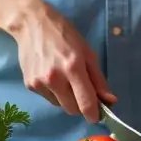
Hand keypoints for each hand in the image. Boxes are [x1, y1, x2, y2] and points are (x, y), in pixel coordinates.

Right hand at [10, 0, 115, 120]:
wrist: (32, 24)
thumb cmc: (65, 35)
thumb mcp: (88, 52)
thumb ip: (98, 79)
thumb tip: (110, 101)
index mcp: (73, 68)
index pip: (85, 103)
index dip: (94, 114)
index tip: (98, 116)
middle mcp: (55, 78)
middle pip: (72, 109)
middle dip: (80, 105)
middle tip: (82, 90)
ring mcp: (40, 83)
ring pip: (60, 104)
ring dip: (66, 98)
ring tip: (64, 77)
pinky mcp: (29, 85)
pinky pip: (48, 97)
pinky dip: (54, 92)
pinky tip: (51, 74)